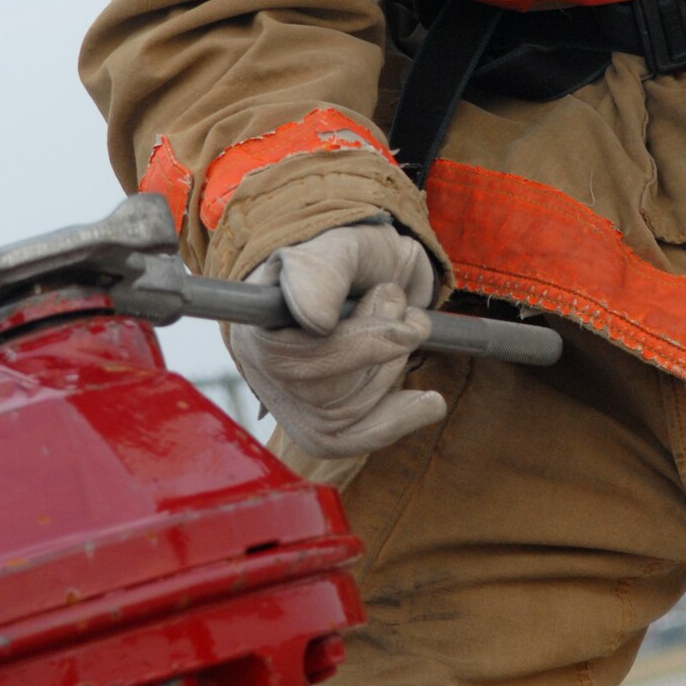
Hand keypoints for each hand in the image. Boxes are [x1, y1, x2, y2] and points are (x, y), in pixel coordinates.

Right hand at [229, 222, 443, 458]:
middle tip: (394, 296)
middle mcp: (265, 368)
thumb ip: (322, 272)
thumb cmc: (354, 256)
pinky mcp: (324, 430)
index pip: (290, 355)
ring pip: (349, 411)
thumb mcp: (339, 246)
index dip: (353, 342)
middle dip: (382, 340)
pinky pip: (360, 439)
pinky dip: (402, 418)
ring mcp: (294, 404)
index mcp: (257, 321)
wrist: (379, 274)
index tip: (395, 300)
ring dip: (394, 364)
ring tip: (398, 324)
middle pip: (325, 391)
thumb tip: (313, 319)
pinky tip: (428, 401)